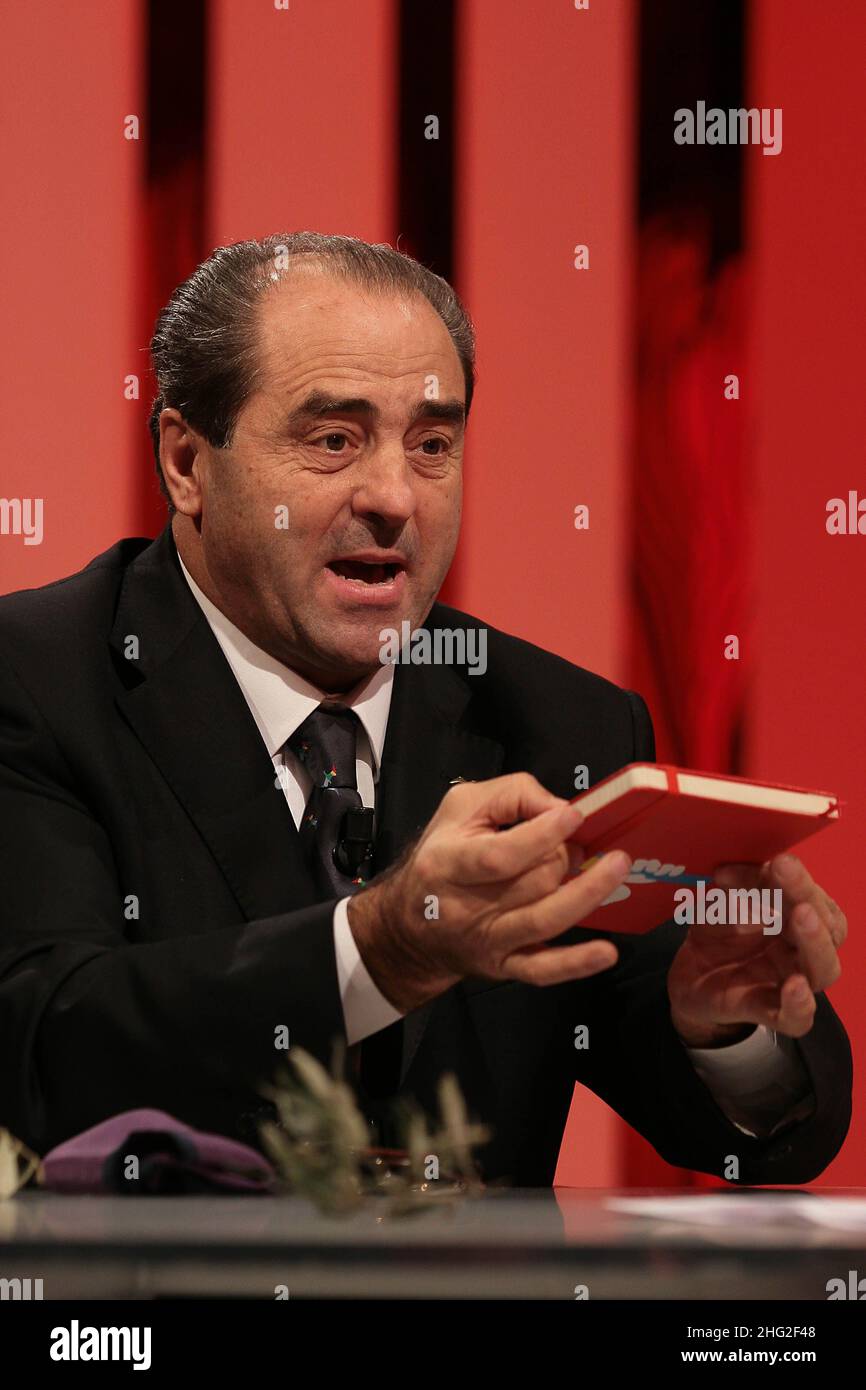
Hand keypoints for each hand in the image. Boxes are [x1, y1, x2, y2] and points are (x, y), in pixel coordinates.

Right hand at [347, 773, 630, 1012]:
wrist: (411, 925)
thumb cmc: (442, 857)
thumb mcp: (461, 808)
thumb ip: (510, 795)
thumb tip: (559, 808)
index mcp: (449, 863)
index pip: (499, 856)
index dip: (541, 835)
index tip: (574, 815)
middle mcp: (466, 907)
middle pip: (531, 884)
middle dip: (565, 857)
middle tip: (583, 842)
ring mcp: (488, 941)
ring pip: (544, 921)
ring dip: (586, 894)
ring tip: (616, 867)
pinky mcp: (504, 966)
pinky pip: (543, 970)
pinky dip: (576, 963)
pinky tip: (606, 951)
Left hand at [668, 854, 845, 1047]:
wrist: (690, 978)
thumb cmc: (716, 935)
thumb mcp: (716, 907)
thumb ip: (731, 897)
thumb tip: (740, 889)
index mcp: (796, 917)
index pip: (811, 896)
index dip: (795, 878)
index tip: (771, 863)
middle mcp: (801, 949)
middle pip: (828, 927)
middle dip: (808, 895)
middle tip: (785, 871)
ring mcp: (789, 981)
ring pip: (823, 969)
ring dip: (815, 942)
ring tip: (801, 917)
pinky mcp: (769, 1011)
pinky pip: (796, 1018)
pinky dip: (800, 1004)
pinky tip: (794, 986)